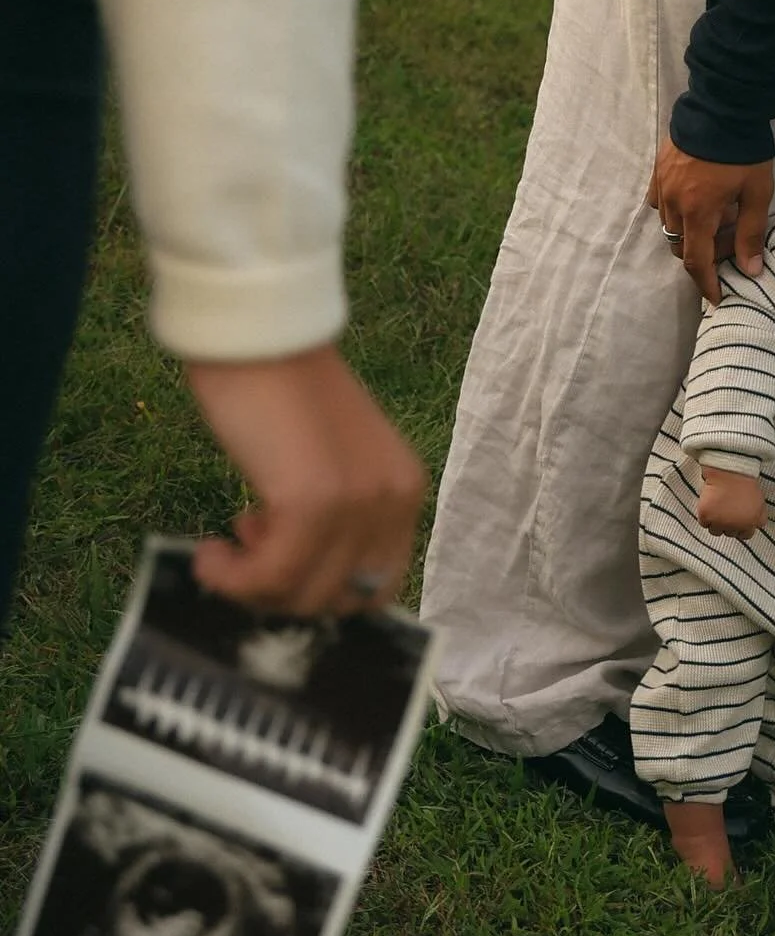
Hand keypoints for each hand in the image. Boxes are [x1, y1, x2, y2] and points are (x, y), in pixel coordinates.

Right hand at [184, 344, 426, 615]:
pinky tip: (209, 554)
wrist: (256, 335)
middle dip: (288, 595)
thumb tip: (302, 579)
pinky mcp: (313, 501)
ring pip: (307, 595)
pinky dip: (233, 580)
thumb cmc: (279, 392)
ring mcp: (358, 502)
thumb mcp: (329, 461)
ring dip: (253, 589)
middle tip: (246, 553)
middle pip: (345, 599)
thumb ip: (333, 516)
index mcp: (404, 488)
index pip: (380, 583)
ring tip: (223, 551)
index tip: (278, 563)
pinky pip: (273, 578)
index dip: (323, 590)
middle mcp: (394, 499)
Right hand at [649, 139, 771, 304]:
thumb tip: (751, 271)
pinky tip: (691, 203)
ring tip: (713, 221)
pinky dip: (673, 211)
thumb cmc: (744, 151)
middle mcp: (673, 204)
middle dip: (702, 255)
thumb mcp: (757, 194)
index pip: (697, 262)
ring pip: (669, 226)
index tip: (716, 297)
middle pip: (680, 246)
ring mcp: (661, 186)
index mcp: (698, 213)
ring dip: (688, 233)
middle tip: (726, 247)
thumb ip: (751, 234)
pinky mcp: (657, 170)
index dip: (707, 284)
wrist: (722, 106)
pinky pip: (658, 202)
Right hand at [697, 466, 766, 539]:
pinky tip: (709, 504)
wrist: (729, 470)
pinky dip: (705, 515)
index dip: (741, 527)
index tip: (737, 519)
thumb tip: (755, 527)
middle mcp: (735, 526)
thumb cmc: (745, 483)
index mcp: (750, 523)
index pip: (745, 535)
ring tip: (717, 507)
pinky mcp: (705, 516)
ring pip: (715, 531)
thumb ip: (759, 518)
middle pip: (729, 533)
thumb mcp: (760, 502)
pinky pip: (703, 523)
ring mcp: (719, 522)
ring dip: (715, 522)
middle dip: (728, 524)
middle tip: (726, 510)